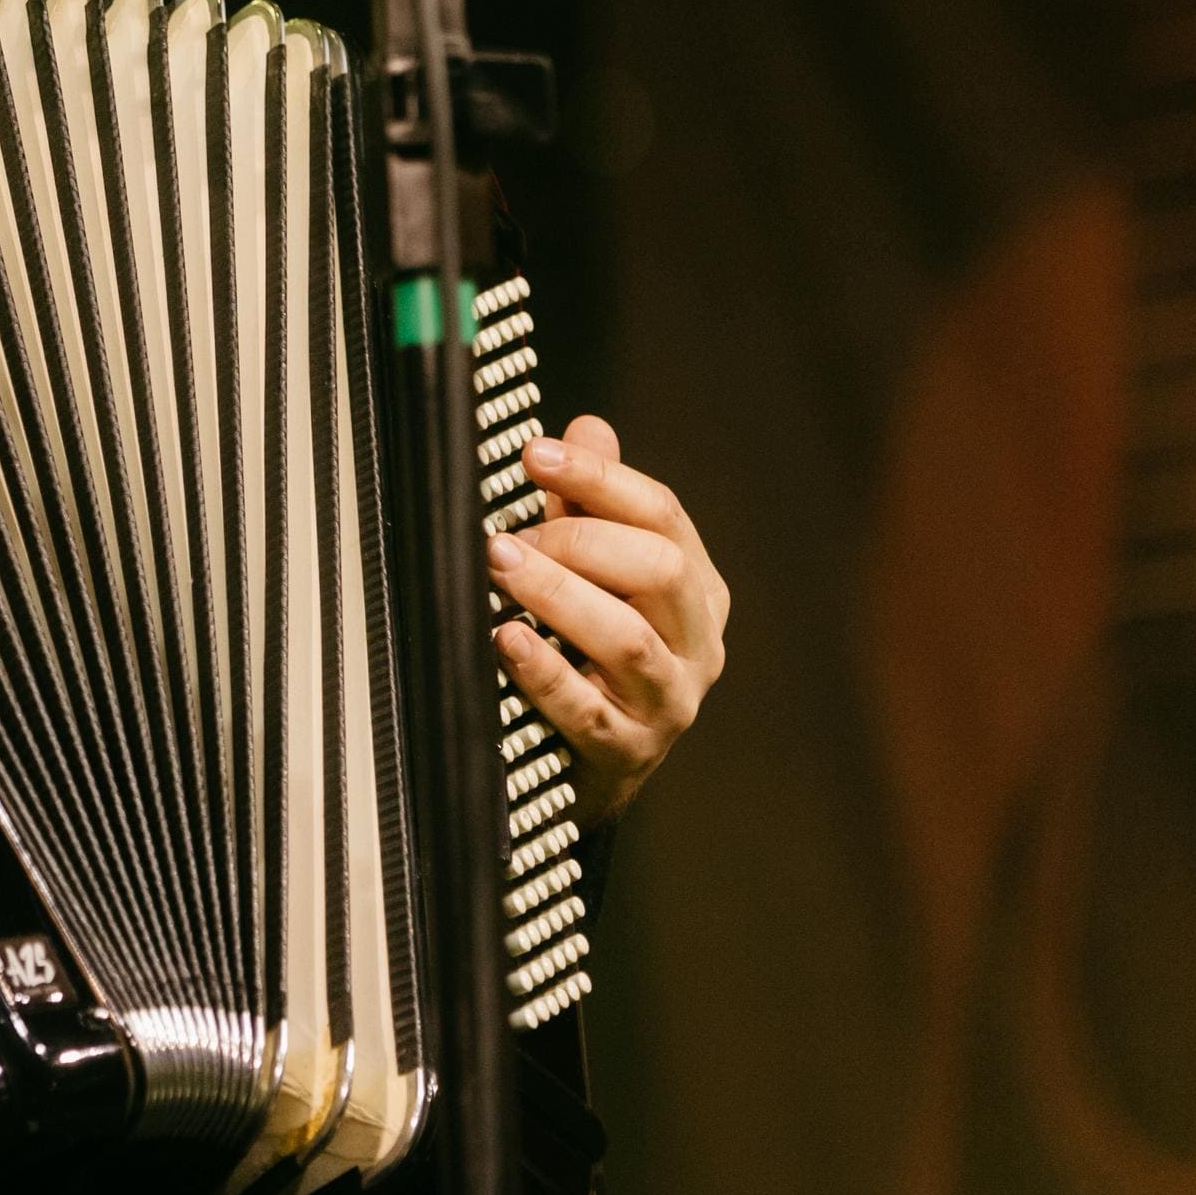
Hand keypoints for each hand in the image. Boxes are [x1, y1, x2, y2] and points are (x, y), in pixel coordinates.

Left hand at [487, 414, 729, 824]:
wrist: (587, 766)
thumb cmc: (588, 653)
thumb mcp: (597, 576)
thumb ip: (593, 506)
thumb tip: (587, 429)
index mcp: (696, 588)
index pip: (663, 516)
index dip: (598, 479)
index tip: (535, 453)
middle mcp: (697, 643)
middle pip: (660, 571)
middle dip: (579, 541)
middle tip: (507, 534)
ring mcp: (669, 701)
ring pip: (627, 639)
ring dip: (557, 594)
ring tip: (498, 565)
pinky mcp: (628, 751)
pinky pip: (587, 711)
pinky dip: (543, 671)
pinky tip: (504, 639)